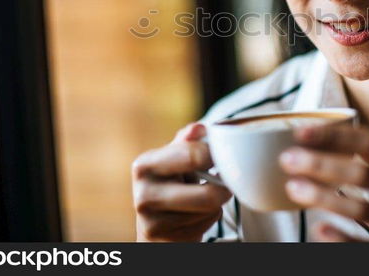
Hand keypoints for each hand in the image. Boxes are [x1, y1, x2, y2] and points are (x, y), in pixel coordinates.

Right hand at [132, 123, 231, 241]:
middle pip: (207, 195)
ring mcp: (151, 221)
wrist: (154, 220)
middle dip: (224, 189)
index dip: (218, 156)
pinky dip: (208, 219)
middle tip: (225, 182)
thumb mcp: (175, 158)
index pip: (194, 156)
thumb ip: (187, 141)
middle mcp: (144, 194)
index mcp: (145, 165)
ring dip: (215, 204)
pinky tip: (197, 214)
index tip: (225, 157)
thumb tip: (199, 128)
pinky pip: (204, 226)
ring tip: (203, 196)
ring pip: (208, 211)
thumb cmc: (171, 182)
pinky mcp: (163, 239)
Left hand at [278, 124, 368, 241]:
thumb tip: (331, 139)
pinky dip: (343, 240)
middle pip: (365, 173)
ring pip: (365, 210)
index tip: (301, 132)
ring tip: (293, 190)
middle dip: (320, 164)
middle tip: (287, 160)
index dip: (334, 136)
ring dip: (324, 198)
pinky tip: (320, 231)